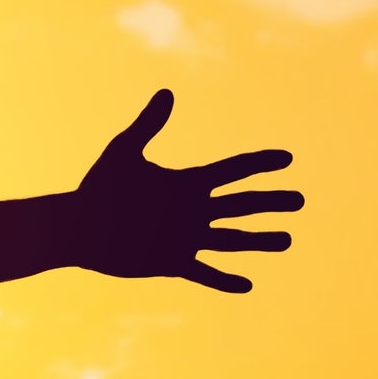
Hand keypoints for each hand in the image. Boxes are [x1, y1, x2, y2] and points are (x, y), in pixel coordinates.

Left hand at [67, 89, 299, 291]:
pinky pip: (204, 272)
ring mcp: (185, 238)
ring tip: (287, 240)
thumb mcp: (124, 153)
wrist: (76, 229)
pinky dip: (224, 280)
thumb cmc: (97, 189)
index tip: (287, 159)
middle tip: (300, 201)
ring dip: (259, 241)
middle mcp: (192, 211)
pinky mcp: (172, 262)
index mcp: (186, 184)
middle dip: (271, 203)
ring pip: (231, 240)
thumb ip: (148, 125)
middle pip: (241, 205)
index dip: (259, 165)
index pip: (232, 172)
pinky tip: (246, 285)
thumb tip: (166, 93)